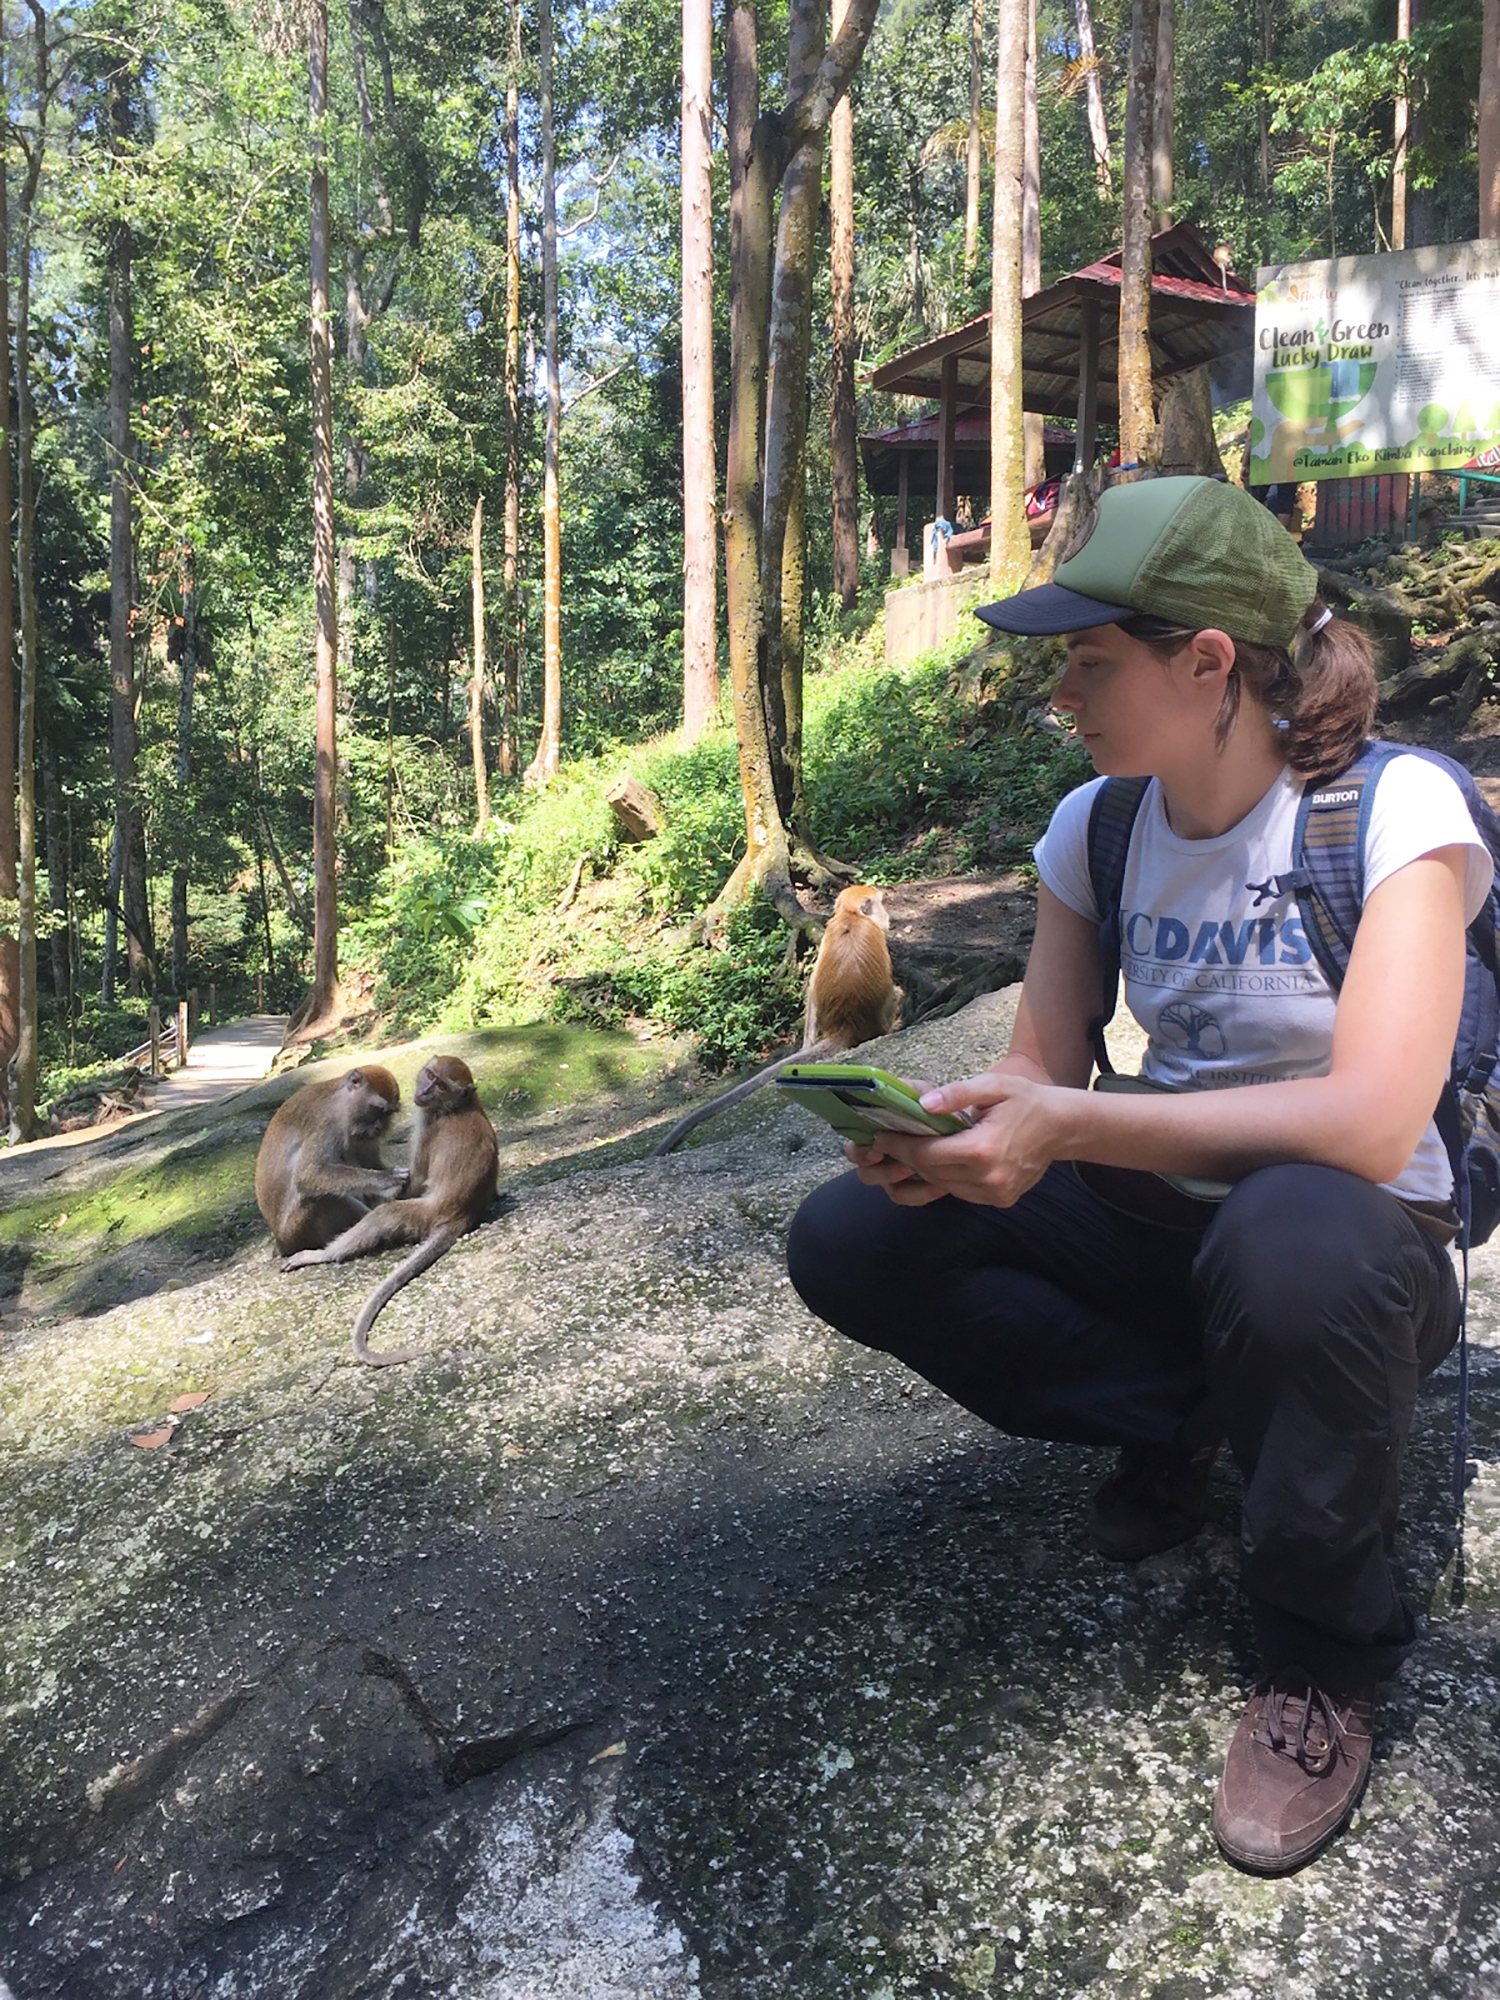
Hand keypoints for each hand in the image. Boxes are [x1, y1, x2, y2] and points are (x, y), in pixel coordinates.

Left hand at [848, 1068, 1070, 1208]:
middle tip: (888, 1141)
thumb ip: (957, 1093)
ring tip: (909, 1150)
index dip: (898, 1146)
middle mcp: (988, 1179)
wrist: (1062, 1127)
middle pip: (931, 1173)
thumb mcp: (993, 1086)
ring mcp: (994, 1194)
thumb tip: (922, 1103)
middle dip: (906, 1158)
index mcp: (983, 1150)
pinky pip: (960, 1192)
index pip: (927, 1155)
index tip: (879, 1136)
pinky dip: (946, 1178)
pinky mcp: (1000, 1200)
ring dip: (925, 1169)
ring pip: (943, 1186)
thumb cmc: (1026, 1101)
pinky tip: (940, 1161)